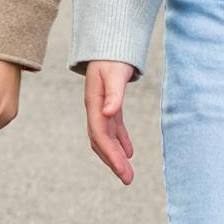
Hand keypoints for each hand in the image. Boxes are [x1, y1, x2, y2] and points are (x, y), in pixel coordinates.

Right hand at [80, 59, 138, 186]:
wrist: (108, 45)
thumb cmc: (112, 57)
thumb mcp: (115, 73)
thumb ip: (114, 94)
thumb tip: (110, 114)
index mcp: (94, 104)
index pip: (100, 134)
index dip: (111, 154)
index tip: (123, 169)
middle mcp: (96, 109)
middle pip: (101, 141)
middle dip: (113, 161)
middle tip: (128, 179)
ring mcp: (102, 109)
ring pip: (106, 138)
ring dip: (116, 155)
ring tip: (128, 174)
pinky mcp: (110, 106)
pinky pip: (113, 129)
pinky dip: (120, 142)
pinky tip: (129, 153)